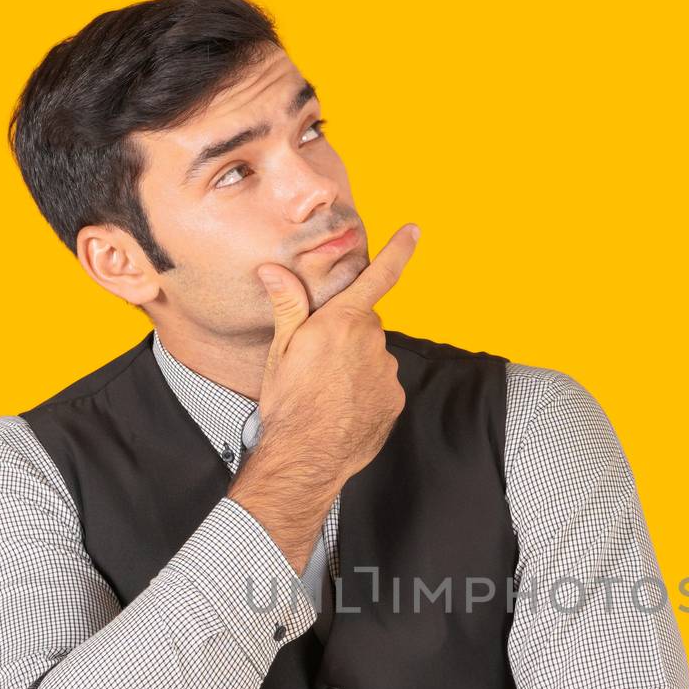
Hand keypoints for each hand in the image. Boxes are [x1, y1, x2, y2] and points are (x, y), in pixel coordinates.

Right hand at [252, 223, 419, 488]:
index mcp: (343, 321)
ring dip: (355, 365)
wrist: (307, 457)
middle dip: (346, 334)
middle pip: (364, 324)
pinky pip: (381, 384)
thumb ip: (288, 306)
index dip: (399, 250)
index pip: (379, 276)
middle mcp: (372, 342)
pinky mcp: (394, 399)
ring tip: (327, 390)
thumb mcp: (280, 350)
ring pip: (373, 356)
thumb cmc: (289, 404)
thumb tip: (274, 270)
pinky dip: (366, 390)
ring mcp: (387, 372)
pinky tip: (343, 406)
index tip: (414, 231)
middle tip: (317, 360)